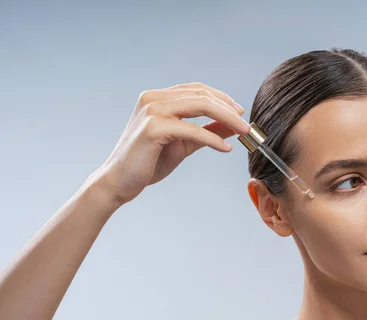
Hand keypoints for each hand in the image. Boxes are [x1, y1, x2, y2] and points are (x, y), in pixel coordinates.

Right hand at [90, 82, 250, 205]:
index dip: (221, 98)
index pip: (197, 89)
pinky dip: (212, 139)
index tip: (240, 112)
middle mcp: (153, 98)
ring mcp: (152, 111)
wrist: (120, 182)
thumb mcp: (185, 142)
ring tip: (243, 132)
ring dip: (227, 119)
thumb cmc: (149, 162)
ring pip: (200, 106)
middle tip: (246, 125)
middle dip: (229, 109)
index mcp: (157, 97)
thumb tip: (234, 125)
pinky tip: (225, 148)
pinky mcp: (153, 128)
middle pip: (202, 95)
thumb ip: (207, 131)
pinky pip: (192, 130)